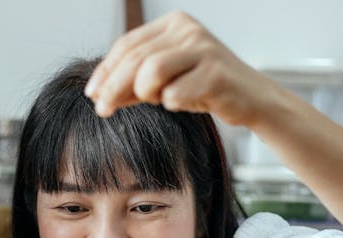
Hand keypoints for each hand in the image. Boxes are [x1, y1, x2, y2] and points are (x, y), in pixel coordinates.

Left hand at [84, 11, 272, 126]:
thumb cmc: (203, 87)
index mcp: (174, 23)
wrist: (250, 99)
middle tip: (102, 109)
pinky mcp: (216, 74)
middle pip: (134, 59)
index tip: (91, 93)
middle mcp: (189, 30)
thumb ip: (132, 82)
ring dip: (146, 93)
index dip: (105, 71)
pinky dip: (172, 103)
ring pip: (151, 72)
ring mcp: (204, 49)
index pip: (127, 45)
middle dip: (112, 87)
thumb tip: (97, 95)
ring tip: (158, 99)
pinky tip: (183, 102)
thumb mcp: (163, 80)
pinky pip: (174, 94)